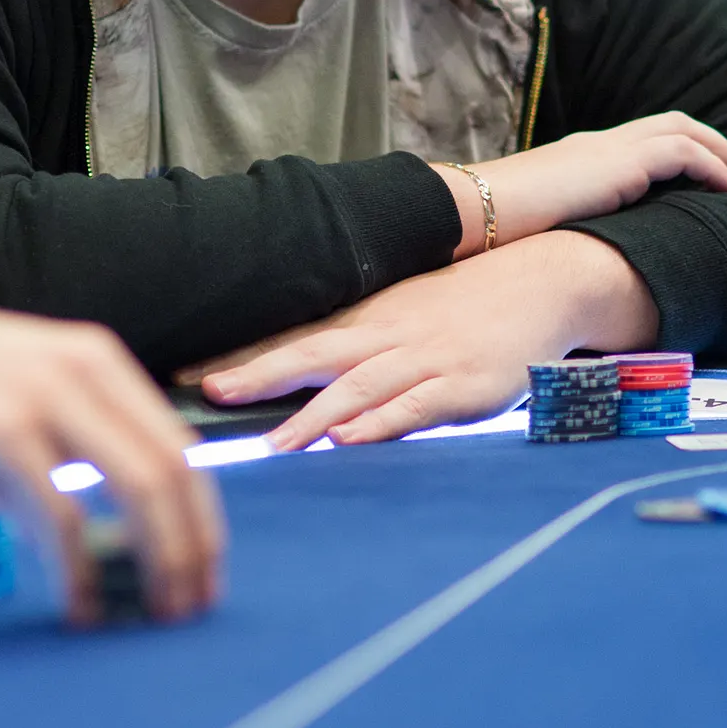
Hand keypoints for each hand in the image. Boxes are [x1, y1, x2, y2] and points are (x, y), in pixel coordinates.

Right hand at [0, 284, 224, 623]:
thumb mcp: (28, 387)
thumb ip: (77, 432)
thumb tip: (126, 516)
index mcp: (100, 360)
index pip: (181, 446)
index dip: (202, 517)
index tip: (206, 571)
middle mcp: (88, 372)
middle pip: (173, 472)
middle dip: (193, 548)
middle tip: (192, 607)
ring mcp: (48, 400)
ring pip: (139, 490)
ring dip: (159, 560)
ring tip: (155, 612)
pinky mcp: (4, 434)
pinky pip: (64, 516)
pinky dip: (82, 571)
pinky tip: (81, 607)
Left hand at [193, 232, 653, 448]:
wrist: (541, 282)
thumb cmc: (463, 306)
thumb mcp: (398, 313)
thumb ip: (349, 344)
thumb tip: (288, 374)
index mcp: (366, 318)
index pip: (291, 337)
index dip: (240, 355)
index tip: (185, 374)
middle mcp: (386, 335)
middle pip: (312, 352)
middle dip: (259, 373)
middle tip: (208, 390)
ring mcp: (424, 360)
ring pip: (358, 386)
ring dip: (313, 415)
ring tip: (272, 445)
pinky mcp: (462, 387)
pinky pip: (415, 407)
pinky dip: (380, 424)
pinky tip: (349, 440)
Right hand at [434, 114, 726, 259]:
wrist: (477, 211)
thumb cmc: (496, 232)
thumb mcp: (543, 229)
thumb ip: (569, 233)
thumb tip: (581, 267)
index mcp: (582, 157)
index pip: (642, 141)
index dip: (680, 152)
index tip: (706, 178)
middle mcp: (600, 144)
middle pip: (673, 124)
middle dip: (714, 144)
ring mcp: (610, 148)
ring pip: (685, 131)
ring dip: (723, 154)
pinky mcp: (622, 162)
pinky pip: (684, 154)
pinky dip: (713, 167)